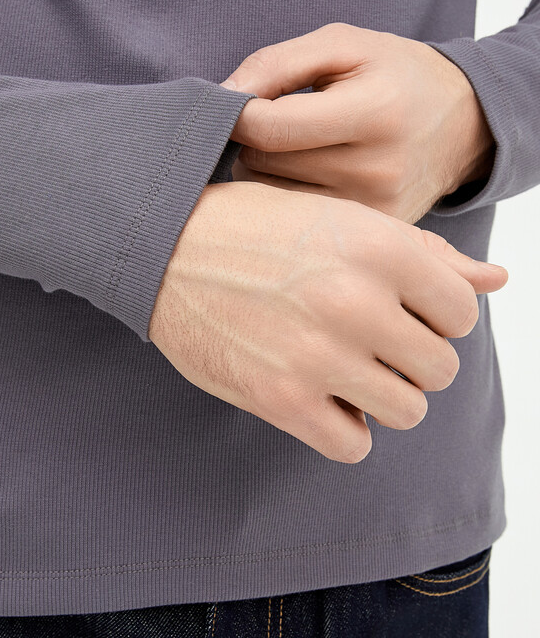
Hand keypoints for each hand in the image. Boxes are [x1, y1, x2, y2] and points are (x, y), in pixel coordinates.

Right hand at [148, 182, 507, 461]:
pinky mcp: (280, 398)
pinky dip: (343, 427)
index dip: (430, 317)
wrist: (166, 245)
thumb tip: (498, 279)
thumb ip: (427, 255)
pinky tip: (318, 395)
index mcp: (379, 247)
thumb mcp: (344, 220)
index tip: (396, 312)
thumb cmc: (259, 227)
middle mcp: (355, 301)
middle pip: (439, 368)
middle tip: (366, 341)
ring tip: (344, 368)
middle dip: (409, 358)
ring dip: (382, 396)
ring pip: (407, 411)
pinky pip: (354, 444)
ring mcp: (318, 354)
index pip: (462, 314)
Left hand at [221, 22, 495, 223]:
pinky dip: (287, 197)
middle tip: (276, 123)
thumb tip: (223, 94)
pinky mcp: (370, 234)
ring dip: (265, 172)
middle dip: (254, 141)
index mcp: (372, 113)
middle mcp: (375, 171)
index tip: (237, 104)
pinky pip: (297, 222)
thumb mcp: (344, 44)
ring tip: (294, 149)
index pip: (268, 129)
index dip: (236, 113)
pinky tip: (308, 174)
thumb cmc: (397, 74)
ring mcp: (374, 212)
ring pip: (271, 198)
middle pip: (264, 165)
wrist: (465, 123)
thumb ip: (278, 63)